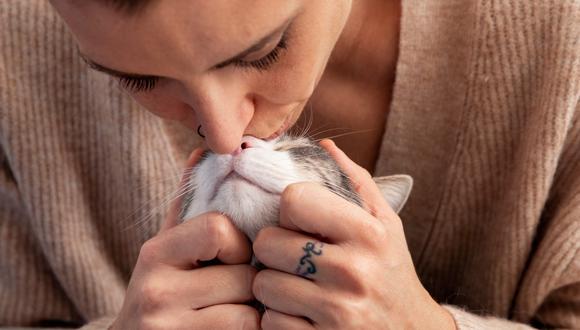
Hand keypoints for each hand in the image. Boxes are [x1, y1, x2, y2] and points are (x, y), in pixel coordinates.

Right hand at [111, 149, 259, 329]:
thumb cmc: (161, 292)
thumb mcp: (167, 248)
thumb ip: (186, 204)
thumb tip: (203, 151)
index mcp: (156, 253)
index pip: (219, 229)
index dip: (238, 244)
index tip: (232, 257)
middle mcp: (156, 290)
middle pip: (242, 274)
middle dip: (247, 282)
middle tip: (233, 290)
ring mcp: (169, 325)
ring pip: (248, 309)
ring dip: (250, 309)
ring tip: (230, 310)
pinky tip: (230, 328)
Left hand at [252, 140, 455, 328]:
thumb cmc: (393, 272)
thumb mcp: (387, 224)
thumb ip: (357, 182)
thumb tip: (325, 146)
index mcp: (368, 234)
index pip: (294, 200)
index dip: (289, 209)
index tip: (299, 221)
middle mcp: (352, 272)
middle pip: (267, 242)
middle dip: (274, 248)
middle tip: (292, 255)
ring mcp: (336, 311)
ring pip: (262, 284)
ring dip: (273, 285)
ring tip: (296, 284)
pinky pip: (270, 321)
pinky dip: (279, 317)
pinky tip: (301, 312)